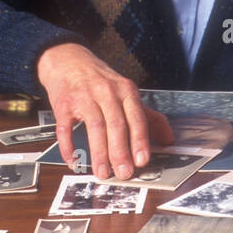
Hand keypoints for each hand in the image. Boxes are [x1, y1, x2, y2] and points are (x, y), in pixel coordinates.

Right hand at [35, 43, 172, 180]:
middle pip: (116, 124)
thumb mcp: (127, 92)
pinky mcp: (64, 104)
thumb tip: (168, 139)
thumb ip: (148, 116)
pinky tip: (74, 160)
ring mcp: (84, 97)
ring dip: (99, 152)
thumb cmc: (100, 80)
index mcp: (126, 90)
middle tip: (124, 172)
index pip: (136, 117)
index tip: (142, 160)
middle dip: (120, 151)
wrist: (68, 60)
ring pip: (94, 127)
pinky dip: (68, 146)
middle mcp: (106, 92)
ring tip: (102, 172)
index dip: (140, 140)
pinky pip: (66, 127)